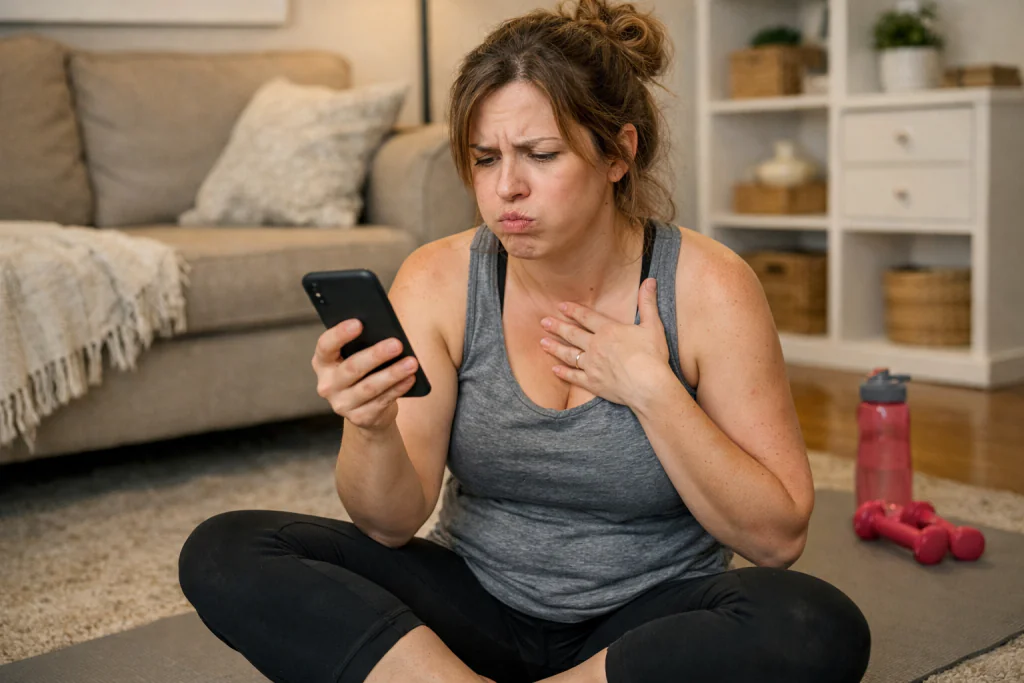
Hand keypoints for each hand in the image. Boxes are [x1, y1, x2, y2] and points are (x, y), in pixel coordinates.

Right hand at [311, 319, 418, 430]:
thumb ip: (364, 344)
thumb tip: (386, 332)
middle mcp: (327, 384)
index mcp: (323, 362)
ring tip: (412, 362)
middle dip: (376, 355)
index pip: (325, 346)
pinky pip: (382, 401)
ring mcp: (342, 404)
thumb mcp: (357, 357)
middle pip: (352, 367)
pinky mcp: (359, 418)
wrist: (368, 410)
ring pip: (369, 387)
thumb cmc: (364, 373)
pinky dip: (398, 388)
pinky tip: (410, 378)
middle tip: (397, 343)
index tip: (359, 323)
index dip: (340, 334)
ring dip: (393, 374)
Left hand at [539, 277, 669, 407]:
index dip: (573, 310)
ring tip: (542, 342)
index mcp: (608, 331)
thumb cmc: (652, 355)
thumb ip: (647, 303)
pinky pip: (574, 377)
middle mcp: (595, 346)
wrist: (648, 385)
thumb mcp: (652, 325)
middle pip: (573, 334)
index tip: (561, 306)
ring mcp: (592, 365)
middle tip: (544, 322)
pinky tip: (554, 370)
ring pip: (569, 354)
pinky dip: (563, 373)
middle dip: (557, 327)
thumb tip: (650, 280)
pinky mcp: (592, 383)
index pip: (587, 317)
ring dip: (555, 347)